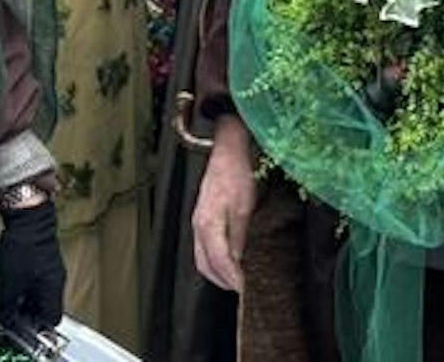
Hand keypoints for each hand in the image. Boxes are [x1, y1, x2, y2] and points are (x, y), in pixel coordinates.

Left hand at [0, 199, 65, 335]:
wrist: (28, 215)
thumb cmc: (23, 248)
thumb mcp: (11, 281)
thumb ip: (8, 305)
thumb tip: (3, 321)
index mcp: (53, 290)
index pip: (51, 320)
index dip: (36, 329)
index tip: (19, 332)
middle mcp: (54, 282)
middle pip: (42, 309)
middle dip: (24, 315)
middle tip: (5, 317)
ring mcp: (48, 270)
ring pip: (35, 294)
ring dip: (19, 300)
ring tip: (1, 300)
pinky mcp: (39, 259)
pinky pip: (30, 281)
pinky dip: (19, 286)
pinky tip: (3, 283)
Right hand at [192, 115, 256, 291]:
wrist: (226, 152)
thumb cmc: (236, 175)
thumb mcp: (244, 208)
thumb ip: (239, 237)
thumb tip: (239, 262)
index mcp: (208, 225)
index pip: (219, 261)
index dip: (232, 278)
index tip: (246, 290)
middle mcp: (198, 227)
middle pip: (205, 265)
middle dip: (222, 281)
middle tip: (242, 290)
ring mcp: (197, 223)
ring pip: (202, 258)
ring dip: (217, 273)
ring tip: (236, 281)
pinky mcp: (201, 219)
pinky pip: (203, 248)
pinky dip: (214, 260)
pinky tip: (229, 261)